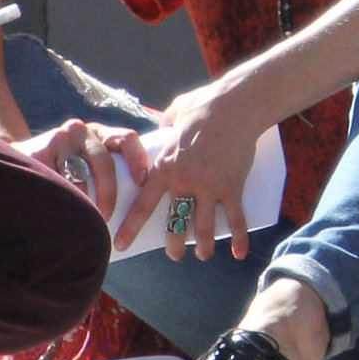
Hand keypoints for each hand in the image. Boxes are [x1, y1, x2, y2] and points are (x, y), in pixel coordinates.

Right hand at [14, 119, 148, 220]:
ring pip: (81, 178)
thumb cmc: (61, 172)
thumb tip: (137, 205)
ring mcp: (61, 137)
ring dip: (84, 203)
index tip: (141, 183)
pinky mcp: (42, 149)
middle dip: (108, 194)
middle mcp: (82, 130)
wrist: (16, 163)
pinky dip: (63, 199)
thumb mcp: (85, 164)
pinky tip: (60, 207)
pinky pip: (60, 183)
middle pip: (105, 162)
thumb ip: (104, 173)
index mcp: (99, 134)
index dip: (138, 159)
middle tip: (106, 217)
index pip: (127, 139)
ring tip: (81, 218)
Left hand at [118, 78, 257, 261]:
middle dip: (173, 245)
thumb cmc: (202, 106)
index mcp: (164, 167)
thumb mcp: (173, 114)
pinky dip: (238, 240)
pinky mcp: (233, 187)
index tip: (119, 244)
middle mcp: (184, 181)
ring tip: (201, 254)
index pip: (142, 206)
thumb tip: (161, 129)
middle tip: (173, 254)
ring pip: (203, 229)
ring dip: (202, 247)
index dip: (130, 229)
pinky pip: (236, 220)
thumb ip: (163, 125)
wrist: (235, 105)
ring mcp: (209, 187)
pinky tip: (238, 253)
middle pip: (174, 224)